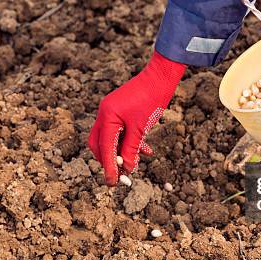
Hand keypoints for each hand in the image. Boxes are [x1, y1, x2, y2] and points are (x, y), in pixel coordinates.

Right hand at [88, 50, 185, 184]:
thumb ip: (131, 149)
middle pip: (100, 144)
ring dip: (121, 152)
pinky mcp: (121, 110)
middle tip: (119, 175)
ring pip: (111, 139)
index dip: (109, 167)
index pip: (104, 148)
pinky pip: (120, 131)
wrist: (160, 76)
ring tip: (134, 164)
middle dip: (108, 160)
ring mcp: (112, 111)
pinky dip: (129, 142)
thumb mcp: (141, 128)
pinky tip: (144, 150)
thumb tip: (127, 169)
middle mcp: (105, 114)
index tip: (113, 183)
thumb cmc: (151, 99)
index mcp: (107, 117)